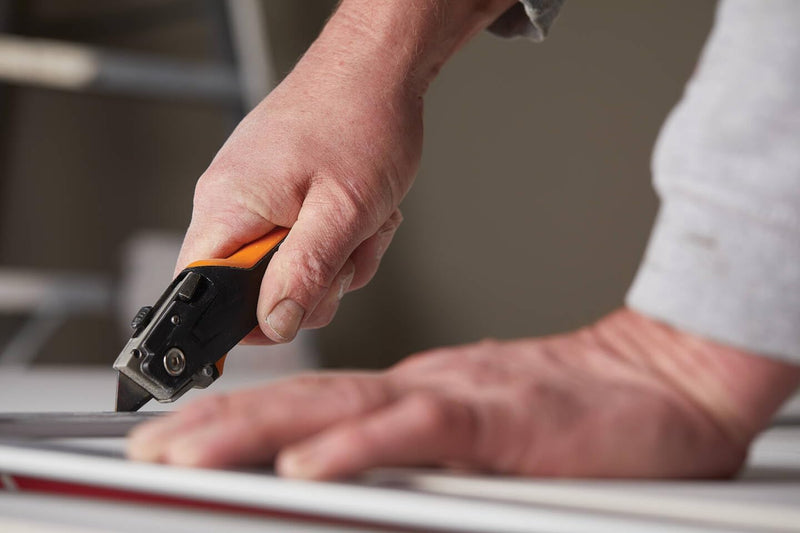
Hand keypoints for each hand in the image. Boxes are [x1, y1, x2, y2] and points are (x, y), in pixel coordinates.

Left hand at [127, 309, 799, 478]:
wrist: (664, 380)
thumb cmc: (578, 416)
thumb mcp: (483, 435)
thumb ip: (423, 447)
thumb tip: (355, 470)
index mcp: (417, 397)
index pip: (314, 406)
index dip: (243, 419)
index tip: (186, 438)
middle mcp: (423, 390)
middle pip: (306, 404)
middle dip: (220, 426)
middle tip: (153, 447)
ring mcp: (457, 399)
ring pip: (339, 411)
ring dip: (256, 432)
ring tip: (188, 454)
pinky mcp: (497, 419)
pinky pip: (415, 433)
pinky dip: (356, 448)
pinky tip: (305, 465)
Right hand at [177, 40, 417, 342]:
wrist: (380, 71)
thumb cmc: (361, 122)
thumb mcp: (341, 212)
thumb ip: (304, 274)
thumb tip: (274, 324)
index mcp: (229, 206)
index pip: (200, 290)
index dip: (241, 319)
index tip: (286, 318)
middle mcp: (233, 202)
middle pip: (255, 289)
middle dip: (312, 286)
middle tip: (345, 256)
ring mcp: (260, 198)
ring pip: (292, 270)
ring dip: (337, 261)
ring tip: (361, 223)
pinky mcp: (284, 195)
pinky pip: (308, 245)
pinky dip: (342, 240)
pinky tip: (361, 213)